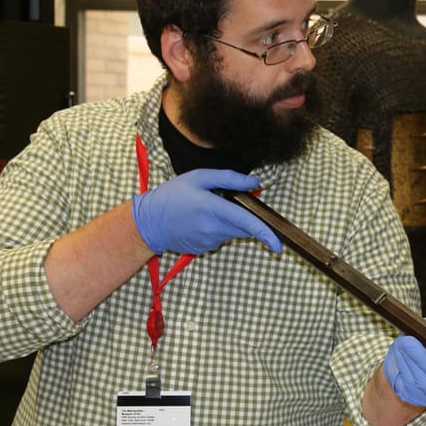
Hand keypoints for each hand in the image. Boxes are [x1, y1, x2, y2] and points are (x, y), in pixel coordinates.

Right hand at [131, 169, 281, 254]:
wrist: (148, 222)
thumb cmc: (172, 195)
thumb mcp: (198, 177)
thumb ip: (229, 178)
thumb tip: (255, 183)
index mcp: (212, 208)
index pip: (246, 222)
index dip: (265, 233)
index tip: (277, 243)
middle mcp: (212, 228)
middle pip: (244, 228)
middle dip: (246, 219)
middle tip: (229, 203)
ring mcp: (209, 241)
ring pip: (232, 233)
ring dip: (230, 222)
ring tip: (208, 209)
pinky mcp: (204, 248)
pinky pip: (220, 238)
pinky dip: (218, 229)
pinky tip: (201, 220)